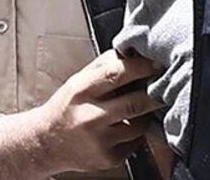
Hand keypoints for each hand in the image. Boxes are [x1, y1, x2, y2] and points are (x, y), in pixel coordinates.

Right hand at [35, 49, 162, 174]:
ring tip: (139, 108)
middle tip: (164, 85)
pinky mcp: (108, 158)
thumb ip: (106, 65)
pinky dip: (137, 133)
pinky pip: (136, 142)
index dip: (142, 67)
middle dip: (155, 92)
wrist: (46, 143)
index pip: (117, 74)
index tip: (157, 63)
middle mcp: (89, 117)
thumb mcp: (79, 80)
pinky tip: (126, 126)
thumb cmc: (67, 107)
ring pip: (141, 124)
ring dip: (147, 114)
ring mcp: (99, 141)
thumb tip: (135, 51)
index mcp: (81, 91)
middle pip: (135, 102)